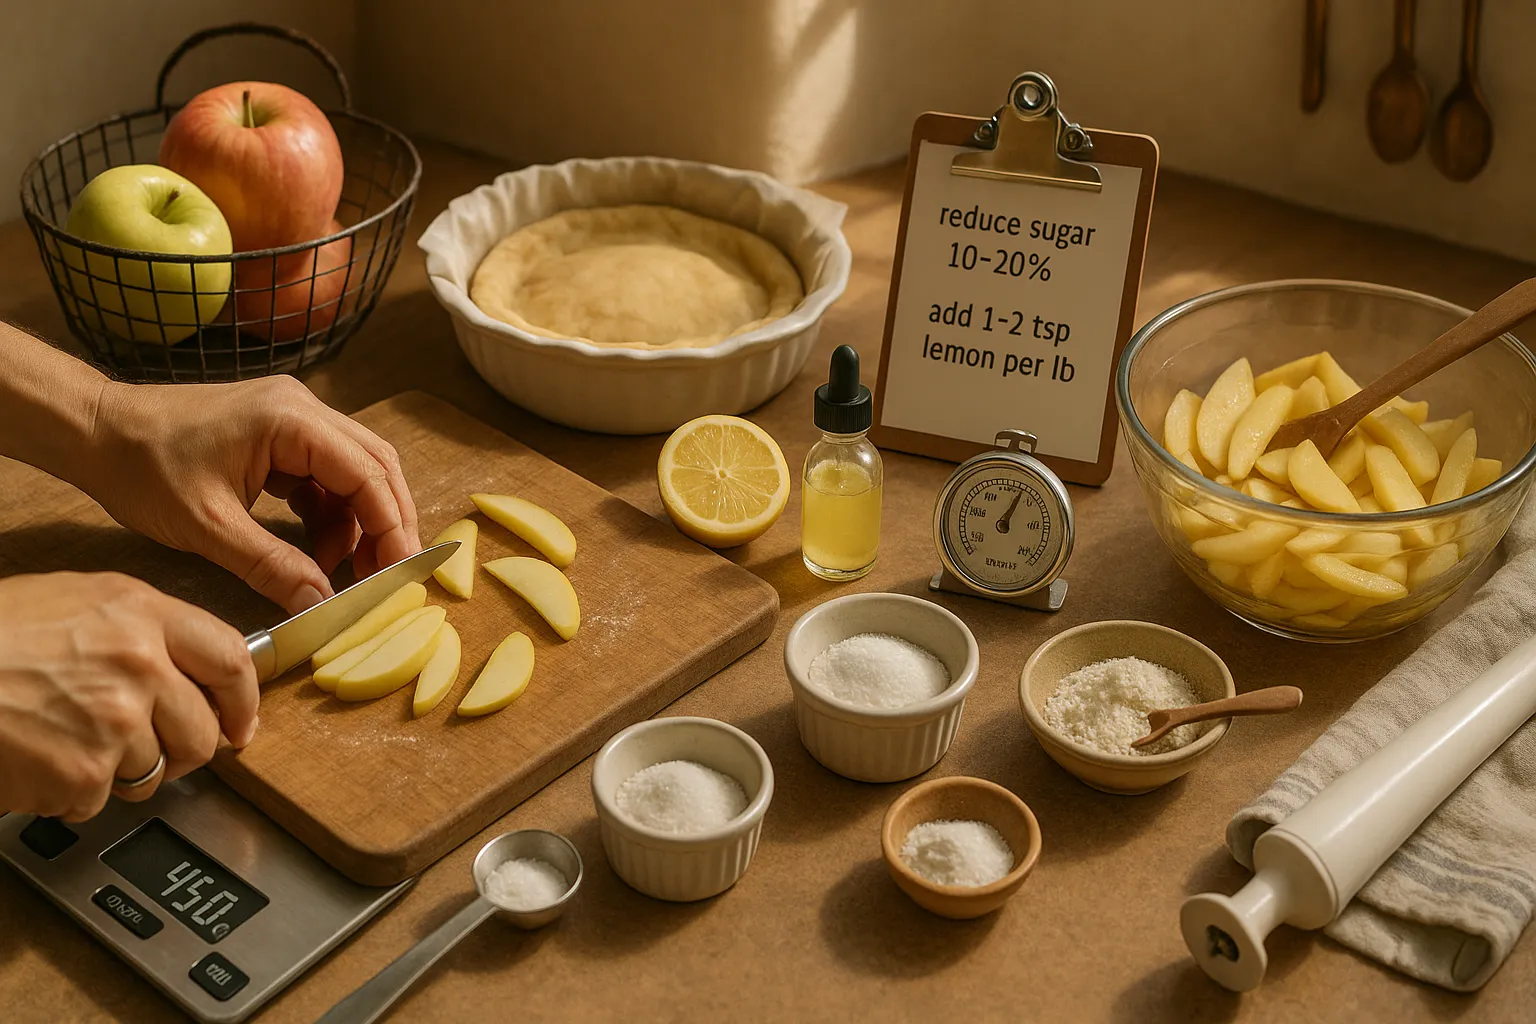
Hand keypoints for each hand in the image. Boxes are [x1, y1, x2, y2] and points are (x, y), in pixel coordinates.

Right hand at [0, 573, 257, 820]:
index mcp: (141, 612)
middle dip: (182, 752)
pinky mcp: (85, 771)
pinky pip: (99, 799)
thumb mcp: (74, 603)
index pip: (231, 659)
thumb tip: (187, 670)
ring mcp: (116, 720)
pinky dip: (69, 793)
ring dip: (116, 772)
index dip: (242, 700)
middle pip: (202, 731)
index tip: (239, 723)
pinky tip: (35, 759)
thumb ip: (140, 632)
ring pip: (153, 772)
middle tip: (147, 751)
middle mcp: (140, 663)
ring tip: (63, 741)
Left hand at [81, 375, 419, 613]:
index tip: (403, 572)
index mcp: (290, 421)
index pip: (368, 474)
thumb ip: (272, 566)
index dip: (393, 527)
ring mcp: (293, 420)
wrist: (96, 431)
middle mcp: (302, 410)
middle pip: (377, 468)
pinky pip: (326, 476)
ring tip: (342, 573)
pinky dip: (330, 517)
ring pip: (356, 473)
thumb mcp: (208, 528)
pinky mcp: (280, 436)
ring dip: (358, 524)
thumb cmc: (142, 468)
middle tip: (389, 576)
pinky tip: (313, 552)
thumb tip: (321, 605)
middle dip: (388, 524)